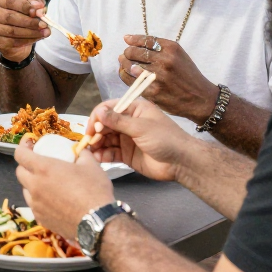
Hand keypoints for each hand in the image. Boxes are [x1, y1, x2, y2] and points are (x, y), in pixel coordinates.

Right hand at [0, 0, 51, 62]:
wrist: (16, 33)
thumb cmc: (22, 13)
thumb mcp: (30, 3)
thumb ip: (35, 0)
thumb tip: (39, 6)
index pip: (9, 0)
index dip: (24, 6)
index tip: (37, 11)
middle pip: (9, 16)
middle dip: (29, 21)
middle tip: (44, 24)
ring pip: (11, 31)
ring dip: (31, 32)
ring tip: (45, 32)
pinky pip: (12, 42)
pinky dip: (27, 40)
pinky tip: (37, 38)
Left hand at [14, 142, 113, 240]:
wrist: (97, 223)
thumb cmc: (94, 190)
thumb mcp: (91, 165)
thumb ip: (82, 154)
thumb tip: (80, 150)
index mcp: (43, 168)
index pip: (19, 154)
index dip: (22, 147)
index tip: (29, 145)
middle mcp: (35, 186)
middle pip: (20, 172)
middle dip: (26, 165)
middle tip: (38, 164)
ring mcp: (36, 204)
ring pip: (25, 190)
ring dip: (31, 184)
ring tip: (46, 184)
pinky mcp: (41, 219)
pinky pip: (34, 205)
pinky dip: (39, 200)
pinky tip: (52, 201)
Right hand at [81, 96, 196, 183]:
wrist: (182, 163)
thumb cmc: (165, 139)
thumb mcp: (141, 127)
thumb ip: (118, 121)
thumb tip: (98, 113)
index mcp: (134, 110)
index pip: (109, 109)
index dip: (98, 117)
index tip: (91, 128)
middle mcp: (128, 123)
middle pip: (105, 125)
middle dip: (95, 132)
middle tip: (89, 141)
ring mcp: (127, 139)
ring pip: (106, 139)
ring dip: (97, 144)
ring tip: (91, 152)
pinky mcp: (127, 154)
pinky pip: (111, 153)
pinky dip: (103, 155)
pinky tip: (99, 158)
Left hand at [119, 37, 217, 123]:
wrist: (201, 98)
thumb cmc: (188, 75)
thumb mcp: (179, 55)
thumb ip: (159, 47)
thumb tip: (130, 40)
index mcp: (171, 49)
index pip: (144, 40)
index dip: (133, 40)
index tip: (126, 39)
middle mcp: (164, 61)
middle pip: (134, 52)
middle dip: (127, 53)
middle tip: (126, 55)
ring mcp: (158, 77)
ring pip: (130, 66)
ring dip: (124, 64)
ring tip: (124, 63)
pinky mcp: (153, 92)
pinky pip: (131, 81)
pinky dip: (125, 75)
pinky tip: (126, 73)